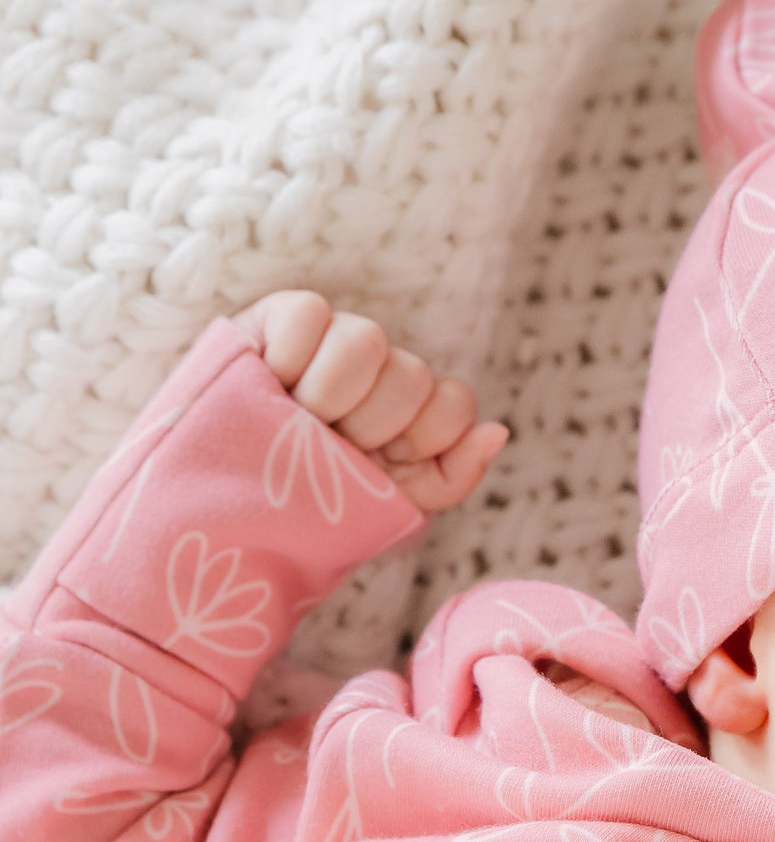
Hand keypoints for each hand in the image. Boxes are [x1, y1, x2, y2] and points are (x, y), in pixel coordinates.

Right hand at [231, 291, 507, 513]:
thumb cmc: (294, 518)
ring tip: (293, 424)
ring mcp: (324, 344)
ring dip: (330, 395)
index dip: (425, 437)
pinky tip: (269, 387)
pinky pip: (310, 314)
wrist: (209, 527)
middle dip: (368, 427)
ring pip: (367, 340)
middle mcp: (372, 375)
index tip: (380, 465)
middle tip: (323, 450)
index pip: (453, 401)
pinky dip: (291, 357)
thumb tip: (499, 430)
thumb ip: (447, 478)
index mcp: (403, 417)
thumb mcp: (380, 512)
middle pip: (411, 374)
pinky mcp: (272, 321)